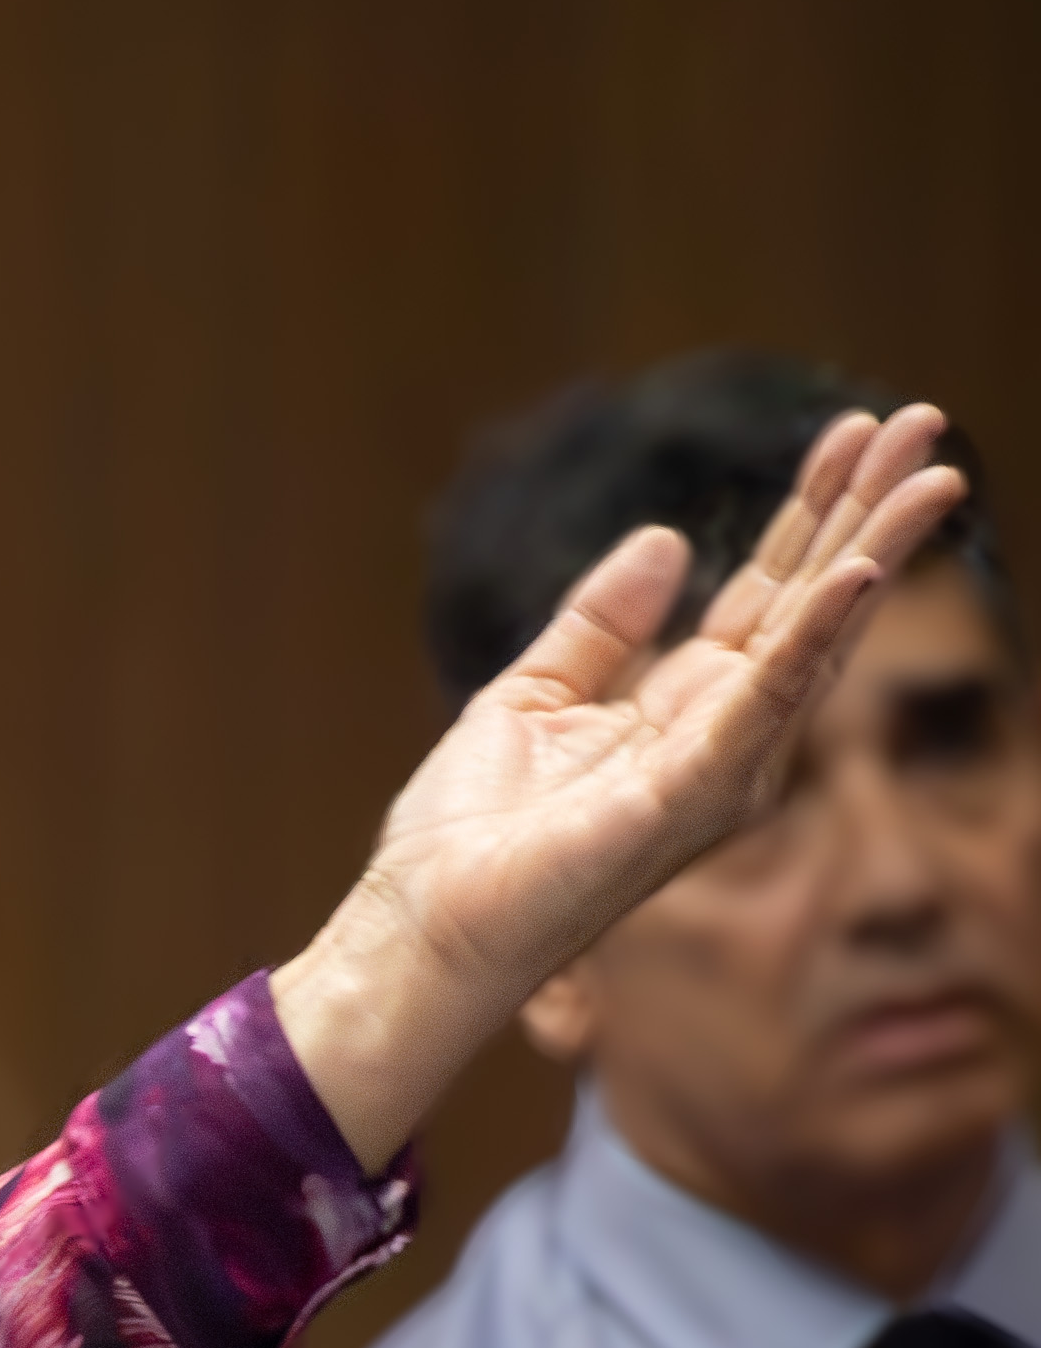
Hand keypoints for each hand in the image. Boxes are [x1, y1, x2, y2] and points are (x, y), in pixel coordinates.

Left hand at [281, 401, 970, 1149]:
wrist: (417, 923)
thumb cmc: (466, 835)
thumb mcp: (531, 695)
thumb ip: (600, 624)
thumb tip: (666, 540)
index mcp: (684, 706)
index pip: (770, 590)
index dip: (812, 511)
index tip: (856, 433)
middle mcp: (723, 735)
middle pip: (812, 602)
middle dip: (869, 512)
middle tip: (926, 423)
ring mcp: (717, 768)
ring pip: (814, 642)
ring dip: (872, 554)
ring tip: (931, 479)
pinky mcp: (690, 798)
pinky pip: (763, 704)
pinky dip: (812, 638)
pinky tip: (853, 575)